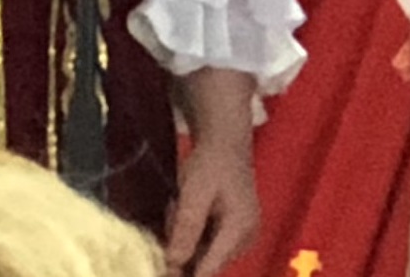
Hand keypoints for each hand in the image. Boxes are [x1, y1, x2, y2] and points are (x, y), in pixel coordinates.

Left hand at [164, 127, 259, 276]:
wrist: (226, 146)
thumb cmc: (209, 164)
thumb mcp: (193, 192)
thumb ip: (186, 228)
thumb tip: (173, 262)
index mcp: (239, 229)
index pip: (210, 267)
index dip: (186, 273)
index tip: (163, 269)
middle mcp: (246, 239)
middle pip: (207, 262)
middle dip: (184, 248)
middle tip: (172, 214)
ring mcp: (244, 237)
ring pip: (206, 254)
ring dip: (187, 239)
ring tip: (178, 206)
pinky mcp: (237, 233)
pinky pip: (210, 245)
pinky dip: (194, 234)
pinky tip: (184, 211)